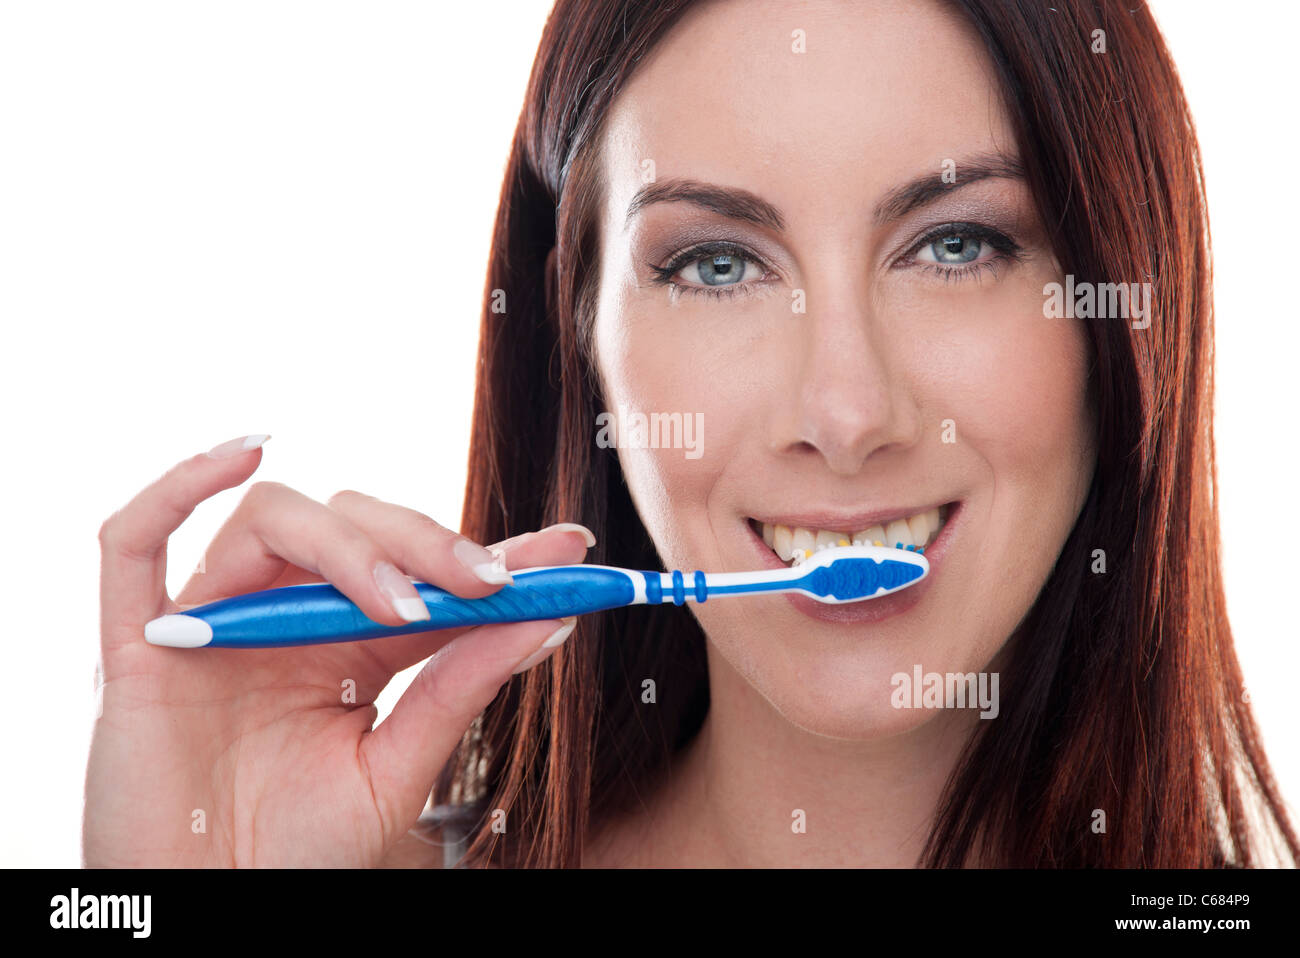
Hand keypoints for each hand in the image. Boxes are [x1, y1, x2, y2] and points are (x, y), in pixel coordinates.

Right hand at [84, 434, 591, 866]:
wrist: (208, 917)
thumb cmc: (296, 855)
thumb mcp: (395, 773)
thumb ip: (459, 692)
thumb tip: (548, 620)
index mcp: (346, 645)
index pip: (424, 572)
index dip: (493, 551)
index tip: (570, 546)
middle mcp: (282, 617)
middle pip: (353, 524)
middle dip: (425, 543)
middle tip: (487, 580)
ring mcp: (211, 625)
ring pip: (272, 520)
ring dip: (345, 545)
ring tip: (399, 608)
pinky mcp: (137, 649)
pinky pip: (131, 544)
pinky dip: (176, 488)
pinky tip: (244, 455)